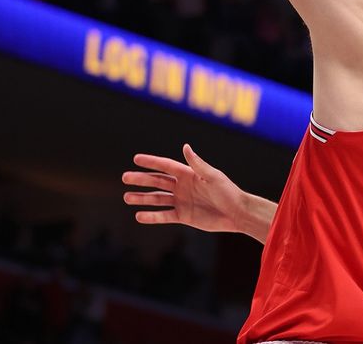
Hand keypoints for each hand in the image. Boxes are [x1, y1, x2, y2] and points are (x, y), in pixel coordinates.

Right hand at [122, 144, 244, 232]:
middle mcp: (183, 186)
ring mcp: (182, 201)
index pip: (166, 166)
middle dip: (141, 179)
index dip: (152, 162)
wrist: (237, 214)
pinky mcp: (184, 216)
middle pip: (157, 181)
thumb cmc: (229, 192)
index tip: (136, 158)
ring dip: (142, 198)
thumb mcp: (213, 177)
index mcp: (189, 174)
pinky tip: (139, 216)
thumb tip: (185, 147)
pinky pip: (164, 216)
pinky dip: (152, 216)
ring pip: (157, 198)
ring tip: (126, 197)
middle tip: (125, 177)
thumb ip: (197, 164)